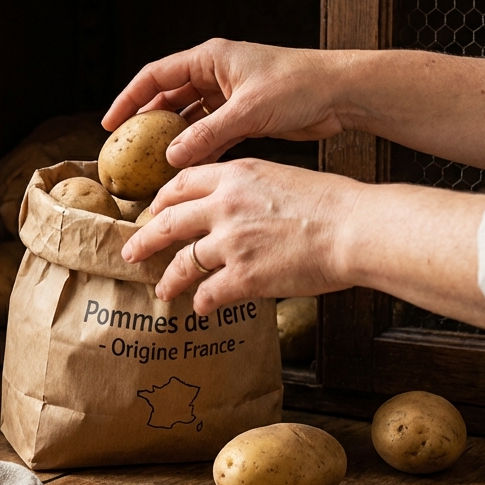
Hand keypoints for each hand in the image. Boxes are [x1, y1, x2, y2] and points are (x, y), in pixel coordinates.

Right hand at [101, 39, 345, 167]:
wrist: (341, 93)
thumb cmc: (299, 85)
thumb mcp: (248, 110)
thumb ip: (207, 134)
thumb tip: (170, 156)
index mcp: (211, 58)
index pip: (156, 75)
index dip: (130, 99)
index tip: (111, 124)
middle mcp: (216, 73)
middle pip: (169, 97)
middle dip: (149, 123)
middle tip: (129, 150)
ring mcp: (229, 95)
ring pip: (189, 118)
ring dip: (174, 140)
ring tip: (153, 165)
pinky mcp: (244, 115)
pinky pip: (210, 133)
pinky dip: (198, 149)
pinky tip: (186, 169)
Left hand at [121, 159, 363, 314]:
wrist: (353, 229)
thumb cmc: (330, 204)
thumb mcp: (281, 178)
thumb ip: (248, 189)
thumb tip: (231, 206)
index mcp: (234, 176)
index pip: (182, 183)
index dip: (162, 199)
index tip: (153, 211)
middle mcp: (224, 206)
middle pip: (168, 222)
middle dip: (145, 238)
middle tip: (131, 250)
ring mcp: (230, 242)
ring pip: (183, 262)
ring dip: (169, 279)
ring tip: (162, 290)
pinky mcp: (243, 276)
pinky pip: (209, 293)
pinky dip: (202, 303)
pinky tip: (202, 309)